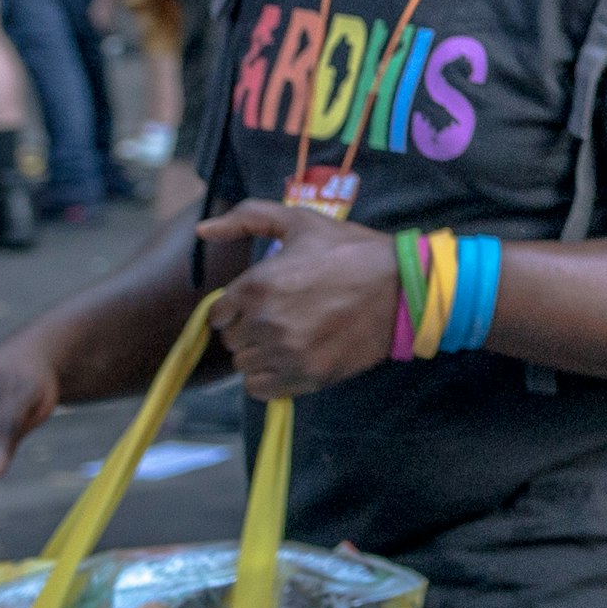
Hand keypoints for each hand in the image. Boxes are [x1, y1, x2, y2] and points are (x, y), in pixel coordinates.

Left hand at [202, 202, 397, 398]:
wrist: (403, 287)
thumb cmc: (351, 251)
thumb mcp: (302, 222)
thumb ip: (248, 218)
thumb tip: (202, 229)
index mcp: (256, 285)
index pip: (218, 314)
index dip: (239, 307)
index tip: (265, 300)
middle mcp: (264, 322)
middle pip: (232, 340)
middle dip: (251, 329)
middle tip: (284, 316)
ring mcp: (285, 352)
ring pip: (245, 365)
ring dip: (262, 354)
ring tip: (293, 337)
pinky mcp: (306, 376)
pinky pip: (261, 389)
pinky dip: (271, 378)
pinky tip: (293, 358)